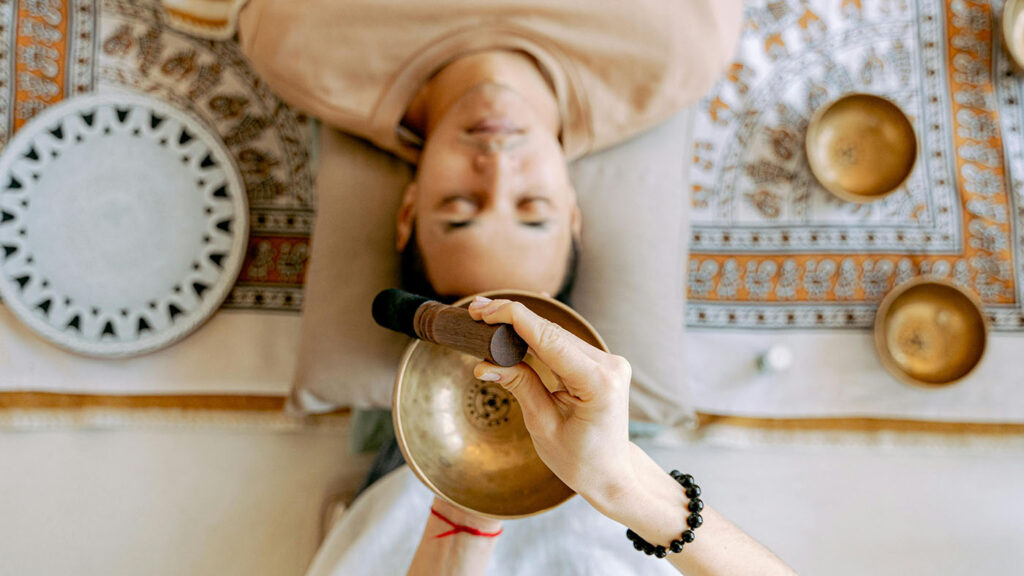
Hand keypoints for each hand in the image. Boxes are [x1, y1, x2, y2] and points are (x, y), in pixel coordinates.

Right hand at [467, 296, 638, 516]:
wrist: (611, 473)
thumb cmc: (580, 460)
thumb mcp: (543, 426)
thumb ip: (520, 386)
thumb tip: (486, 364)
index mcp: (598, 383)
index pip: (550, 340)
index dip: (515, 319)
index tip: (485, 310)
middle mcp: (609, 366)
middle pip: (552, 332)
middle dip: (513, 319)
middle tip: (476, 310)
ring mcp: (609, 362)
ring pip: (557, 334)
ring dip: (522, 325)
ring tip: (487, 317)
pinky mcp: (602, 364)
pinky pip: (564, 344)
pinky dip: (536, 337)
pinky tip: (513, 326)